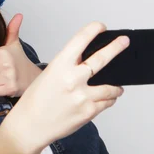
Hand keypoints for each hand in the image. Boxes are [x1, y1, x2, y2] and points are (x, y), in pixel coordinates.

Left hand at [0, 14, 41, 96]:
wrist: (33, 78)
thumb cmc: (19, 61)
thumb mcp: (14, 44)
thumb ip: (12, 30)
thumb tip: (18, 15)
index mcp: (3, 52)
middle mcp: (5, 63)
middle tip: (1, 72)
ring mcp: (8, 76)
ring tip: (4, 78)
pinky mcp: (10, 88)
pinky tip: (6, 85)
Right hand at [1, 22, 128, 153]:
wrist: (29, 127)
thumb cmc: (34, 103)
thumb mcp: (48, 76)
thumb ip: (67, 67)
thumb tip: (85, 59)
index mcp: (59, 66)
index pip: (81, 39)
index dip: (94, 29)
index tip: (101, 27)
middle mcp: (72, 79)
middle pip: (102, 58)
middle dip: (116, 47)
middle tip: (124, 42)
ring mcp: (82, 96)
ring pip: (111, 87)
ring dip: (115, 86)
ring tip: (116, 87)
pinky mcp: (89, 111)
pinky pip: (107, 102)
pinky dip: (107, 100)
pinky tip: (103, 100)